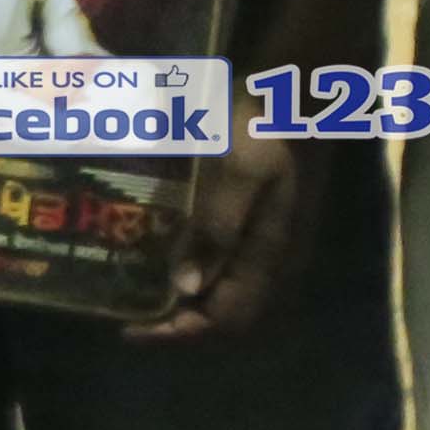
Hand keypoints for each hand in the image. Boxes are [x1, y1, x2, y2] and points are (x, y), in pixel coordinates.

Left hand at [132, 125, 316, 344]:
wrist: (299, 96)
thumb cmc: (265, 129)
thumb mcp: (237, 171)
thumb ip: (216, 228)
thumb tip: (186, 288)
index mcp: (270, 257)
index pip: (224, 321)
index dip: (177, 333)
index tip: (130, 329)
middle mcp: (278, 265)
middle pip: (228, 319)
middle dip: (180, 324)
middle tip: (131, 312)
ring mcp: (276, 249)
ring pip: (231, 299)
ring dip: (190, 305)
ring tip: (144, 292)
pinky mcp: (270, 232)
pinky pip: (235, 274)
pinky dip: (202, 279)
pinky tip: (172, 261)